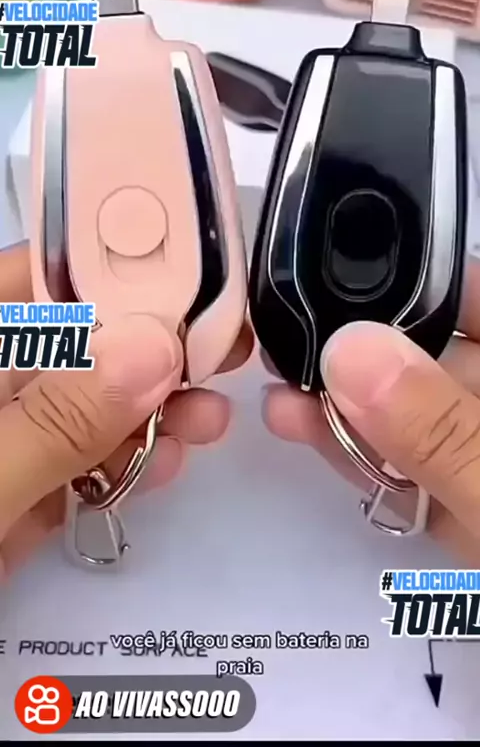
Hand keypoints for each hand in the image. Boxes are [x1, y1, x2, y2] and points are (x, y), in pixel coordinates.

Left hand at [0, 243, 252, 576]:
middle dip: (155, 342)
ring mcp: (7, 435)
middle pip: (80, 337)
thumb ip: (57, 419)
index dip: (118, 265)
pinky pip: (81, 460)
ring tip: (208, 417)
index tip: (196, 272)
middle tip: (226, 342)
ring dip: (153, 405)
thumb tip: (154, 349)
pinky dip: (127, 459)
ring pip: (90, 401)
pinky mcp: (19, 490)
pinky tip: (166, 460)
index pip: (46, 276)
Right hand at [264, 257, 479, 564]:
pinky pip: (415, 475)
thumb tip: (348, 350)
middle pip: (436, 357)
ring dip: (346, 402)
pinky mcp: (473, 517)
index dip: (413, 275)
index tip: (332, 267)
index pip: (474, 296)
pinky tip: (306, 428)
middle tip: (284, 333)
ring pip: (416, 418)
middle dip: (360, 347)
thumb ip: (441, 431)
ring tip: (277, 381)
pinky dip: (364, 455)